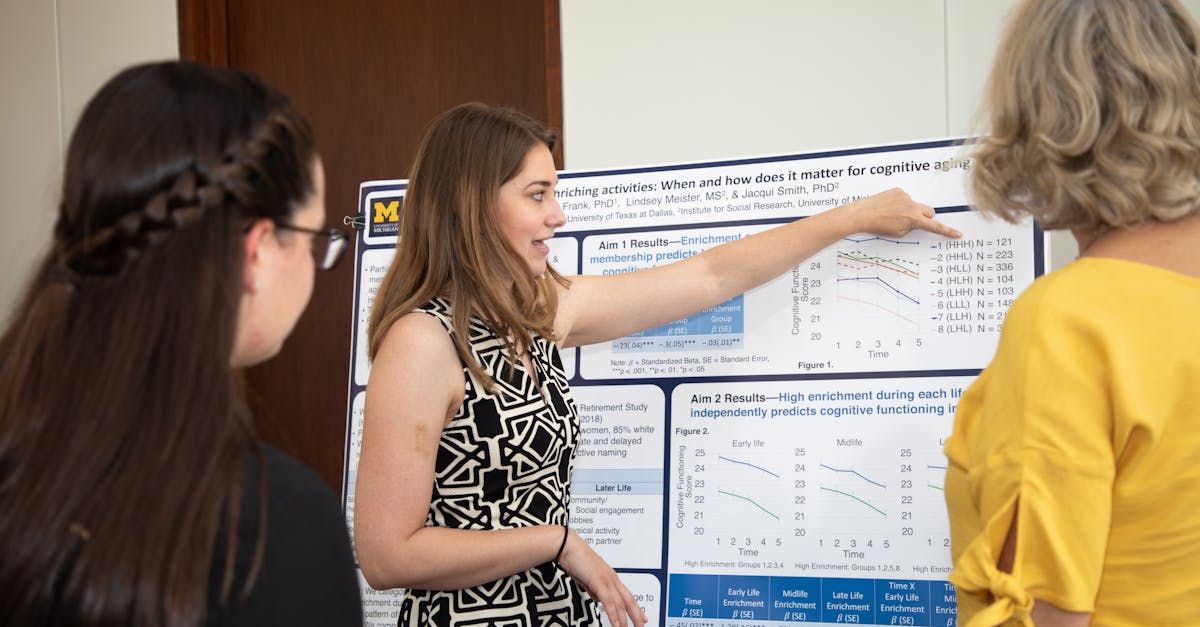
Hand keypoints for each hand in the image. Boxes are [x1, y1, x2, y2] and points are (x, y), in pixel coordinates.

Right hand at [557, 530, 647, 626]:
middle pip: (629, 600)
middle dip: (637, 615)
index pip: (627, 595)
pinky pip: (609, 602)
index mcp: (610, 576)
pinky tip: (617, 625)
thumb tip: (598, 599)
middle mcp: (612, 578)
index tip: (642, 616)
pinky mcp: (600, 582)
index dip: (636, 607)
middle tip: (642, 625)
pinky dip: (614, 615)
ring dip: (625, 620)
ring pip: (621, 603)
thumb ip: (594, 589)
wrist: (567, 547)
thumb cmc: (575, 558)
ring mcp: (607, 580)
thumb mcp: (586, 578)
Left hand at [841, 188, 961, 238]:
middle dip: (925, 218)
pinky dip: (901, 203)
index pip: (934, 227)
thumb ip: (912, 227)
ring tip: (894, 215)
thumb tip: (916, 222)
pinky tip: (889, 207)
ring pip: (916, 205)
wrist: (862, 214)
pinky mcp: (898, 190)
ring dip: (911, 210)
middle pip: (929, 212)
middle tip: (912, 223)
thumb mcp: (898, 233)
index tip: (957, 234)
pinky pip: (905, 198)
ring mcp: (905, 197)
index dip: (947, 231)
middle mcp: (912, 206)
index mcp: (913, 219)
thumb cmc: (878, 226)